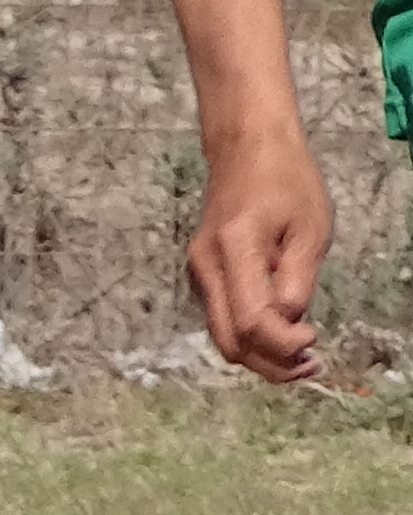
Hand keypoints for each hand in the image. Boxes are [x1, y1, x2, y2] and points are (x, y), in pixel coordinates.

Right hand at [188, 136, 334, 384]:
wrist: (246, 150)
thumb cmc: (285, 181)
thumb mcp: (309, 229)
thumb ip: (297, 280)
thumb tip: (291, 322)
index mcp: (233, 250)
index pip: (251, 322)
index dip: (284, 345)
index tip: (315, 340)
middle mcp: (205, 267)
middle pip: (229, 342)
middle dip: (270, 364)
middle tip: (311, 364)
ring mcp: (199, 273)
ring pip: (223, 336)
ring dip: (261, 355)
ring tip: (301, 353)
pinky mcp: (203, 274)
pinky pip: (223, 319)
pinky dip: (251, 336)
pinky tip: (280, 329)